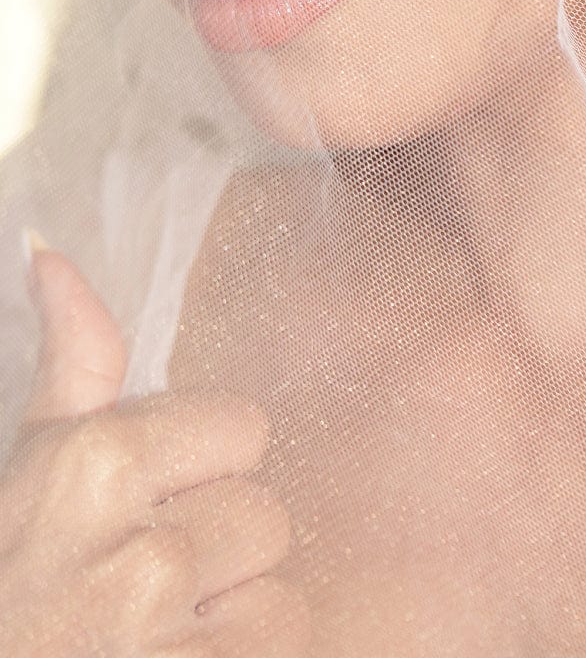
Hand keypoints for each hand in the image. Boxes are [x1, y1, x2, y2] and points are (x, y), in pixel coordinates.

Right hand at [0, 237, 309, 656]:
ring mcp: (167, 632)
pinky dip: (242, 651)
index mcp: (97, 465)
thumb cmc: (12, 575)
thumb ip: (73, 357)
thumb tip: (46, 247)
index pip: (246, 429)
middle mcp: (138, 548)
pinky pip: (280, 638)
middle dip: (218, 539)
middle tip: (148, 571)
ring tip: (164, 621)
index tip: (155, 499)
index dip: (206, 465)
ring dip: (234, 603)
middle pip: (265, 509)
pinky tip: (183, 653)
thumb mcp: (31, 458)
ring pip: (279, 580)